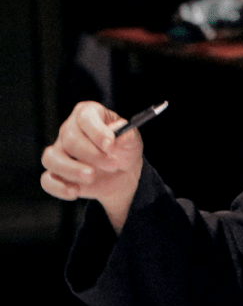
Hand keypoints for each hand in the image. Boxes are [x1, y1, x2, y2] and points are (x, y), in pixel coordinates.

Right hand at [40, 101, 144, 232]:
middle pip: (70, 140)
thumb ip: (128, 135)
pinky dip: (59, 187)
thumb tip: (121, 134)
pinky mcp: (55, 173)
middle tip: (113, 165)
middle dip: (92, 155)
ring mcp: (58, 151)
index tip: (110, 146)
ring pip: (51, 158)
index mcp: (88, 114)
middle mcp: (69, 130)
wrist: (121, 174)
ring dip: (72, 170)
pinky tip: (75, 191)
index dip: (97, 131)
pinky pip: (46, 180)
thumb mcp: (132, 141)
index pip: (85, 117)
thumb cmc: (124, 150)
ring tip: (92, 177)